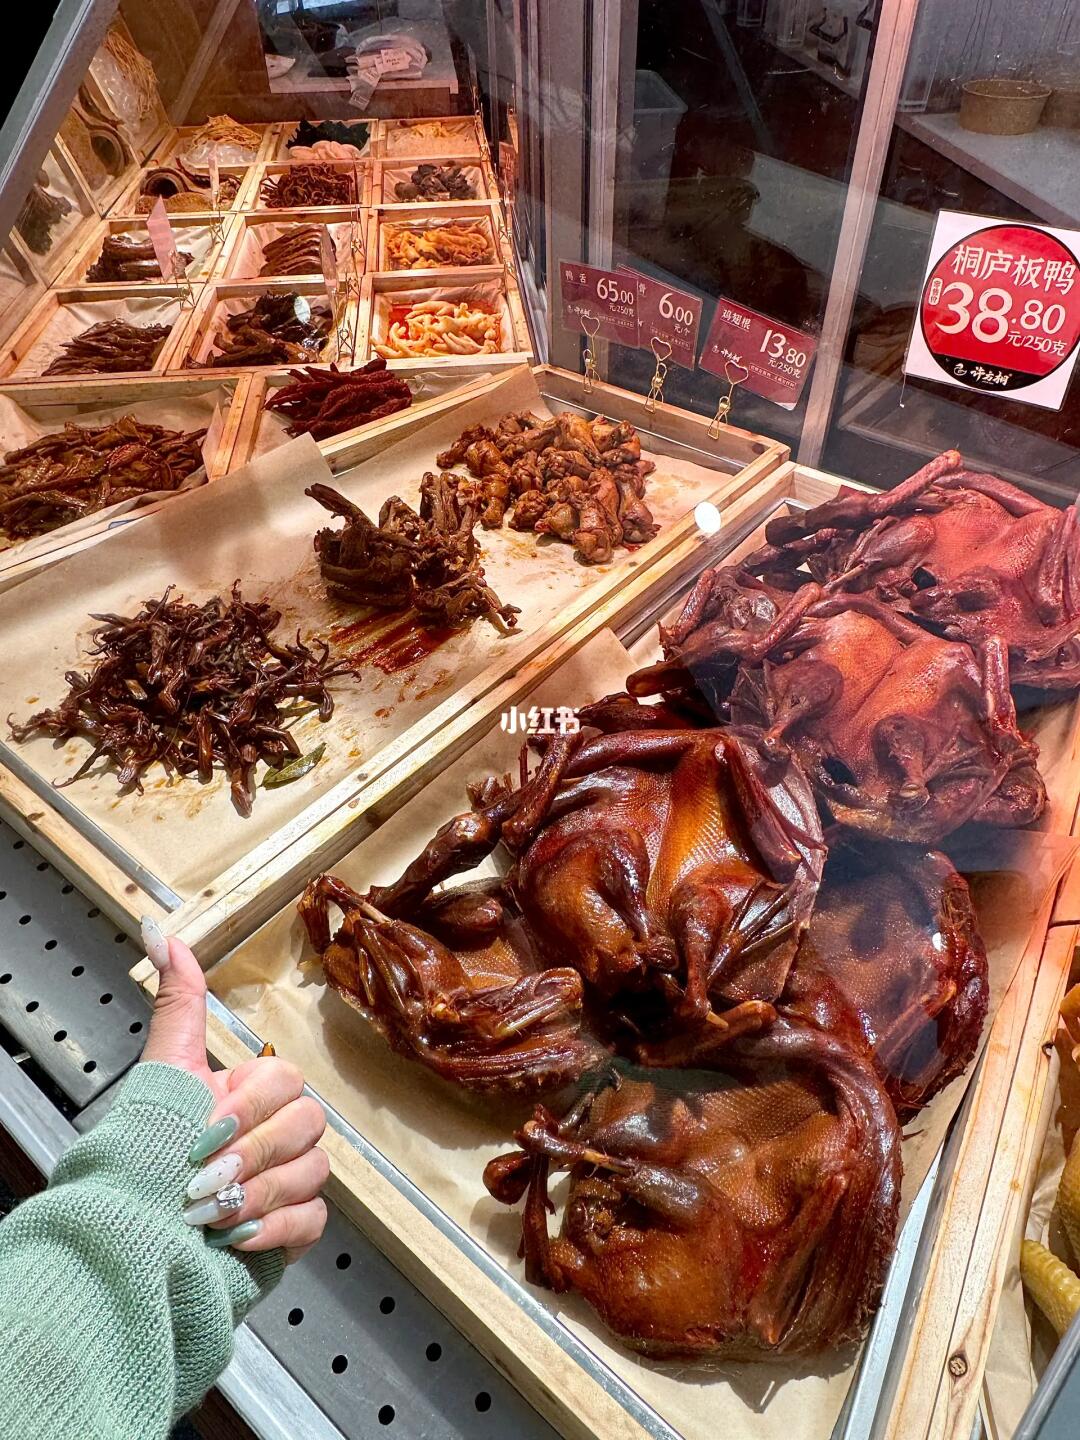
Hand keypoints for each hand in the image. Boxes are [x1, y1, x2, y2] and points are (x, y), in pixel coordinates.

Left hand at [141, 923, 327, 1263]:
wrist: (133, 1234)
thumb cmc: (148, 1150)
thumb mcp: (166, 1069)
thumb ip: (177, 1001)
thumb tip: (160, 933)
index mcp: (254, 1093)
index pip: (286, 1080)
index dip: (250, 1106)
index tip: (207, 1129)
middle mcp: (278, 1133)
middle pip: (308, 1125)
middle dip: (254, 1153)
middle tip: (206, 1175)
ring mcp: (290, 1180)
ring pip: (312, 1171)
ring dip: (257, 1195)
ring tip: (211, 1214)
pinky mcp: (295, 1228)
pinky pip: (312, 1218)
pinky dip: (275, 1229)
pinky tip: (235, 1236)